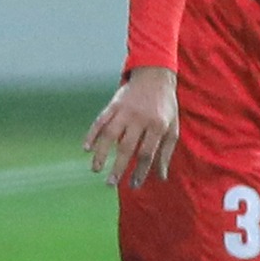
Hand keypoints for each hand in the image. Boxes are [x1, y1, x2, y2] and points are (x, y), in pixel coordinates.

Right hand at [85, 67, 178, 188]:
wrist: (155, 75)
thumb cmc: (165, 106)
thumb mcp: (172, 127)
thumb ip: (166, 151)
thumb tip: (161, 177)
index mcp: (158, 125)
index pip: (147, 153)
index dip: (140, 171)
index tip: (134, 185)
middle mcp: (140, 118)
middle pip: (127, 147)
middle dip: (118, 167)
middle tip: (110, 184)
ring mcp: (125, 110)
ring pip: (110, 134)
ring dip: (101, 153)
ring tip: (96, 169)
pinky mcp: (113, 104)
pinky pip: (100, 120)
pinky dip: (92, 134)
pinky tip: (86, 148)